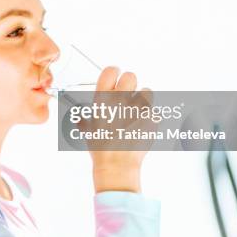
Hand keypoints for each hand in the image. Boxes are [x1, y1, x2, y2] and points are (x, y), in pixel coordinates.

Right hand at [87, 66, 152, 192]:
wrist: (117, 165)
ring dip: (143, 98)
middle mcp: (121, 100)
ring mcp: (138, 109)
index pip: (110, 71)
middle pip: (131, 76)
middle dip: (129, 83)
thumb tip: (83, 112)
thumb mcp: (86, 128)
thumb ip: (86, 115)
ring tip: (137, 110)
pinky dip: (150, 116)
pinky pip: (154, 110)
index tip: (115, 76)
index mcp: (103, 99)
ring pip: (147, 91)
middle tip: (127, 93)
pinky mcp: (152, 119)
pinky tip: (142, 125)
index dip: (113, 72)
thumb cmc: (101, 148)